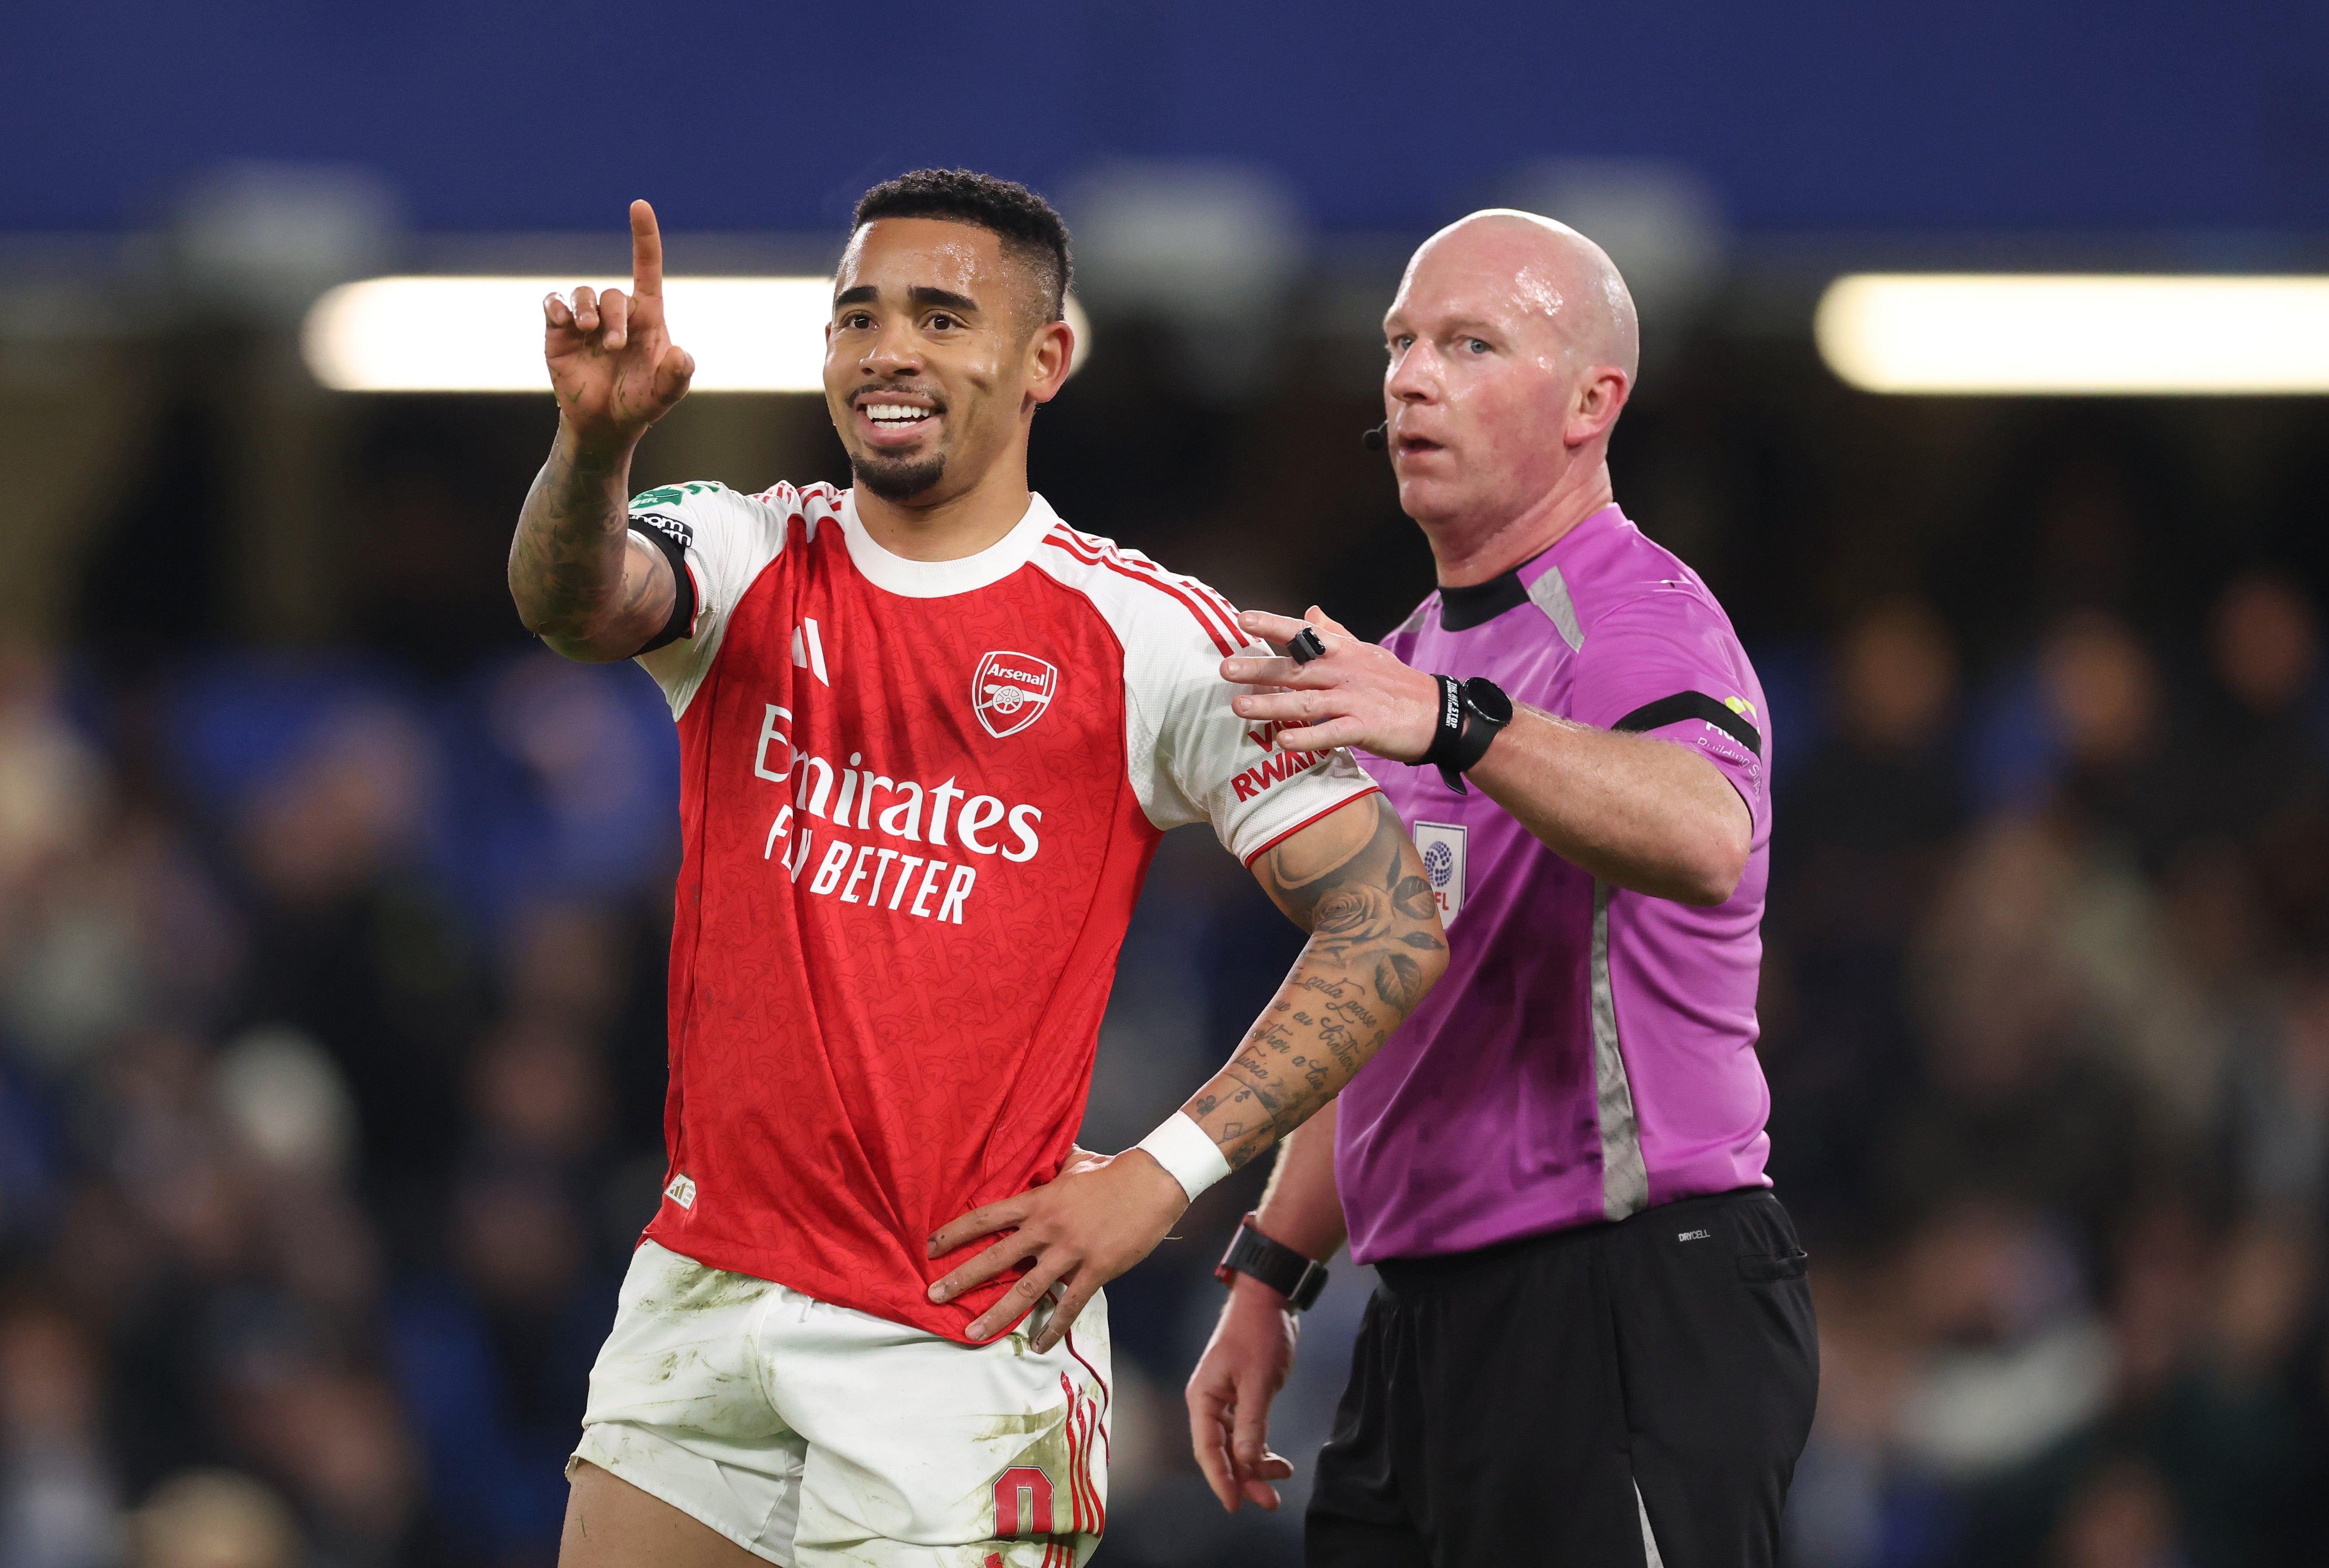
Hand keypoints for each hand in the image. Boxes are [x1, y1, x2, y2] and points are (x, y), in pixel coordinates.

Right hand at [543, 200, 696, 454]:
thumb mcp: (665, 395)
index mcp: (647, 317)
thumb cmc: (640, 403)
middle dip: (614, 319)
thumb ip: (678, 377)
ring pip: (583, 295)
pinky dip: (556, 307)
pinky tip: (562, 321)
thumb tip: (682, 354)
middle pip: (613, 294)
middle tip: (615, 348)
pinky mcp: (559, 331)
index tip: (639, 205)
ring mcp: (586, 320)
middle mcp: (616, 312)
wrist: (605, 423)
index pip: (646, 268)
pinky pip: (553, 303)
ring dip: (587, 311)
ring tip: (590, 334)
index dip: (644, 237)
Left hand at [926, 1148, 1188, 1351]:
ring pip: (1025, 1289)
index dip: (956, 1233)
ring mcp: (1070, 1252)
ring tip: (971, 1333)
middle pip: (995, 1258)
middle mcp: (1046, 1229)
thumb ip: (1052, 1168)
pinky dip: (1053, 1328)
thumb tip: (1041, 1158)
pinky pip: (1069, 1306)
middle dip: (960, 1279)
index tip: (931, 1247)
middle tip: (932, 1296)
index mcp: (1038, 1202)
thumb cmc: (1113, 1171)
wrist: (1153, 1182)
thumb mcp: (1074, 1164)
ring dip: (996, 1314)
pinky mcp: (1095, 1270)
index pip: (986, 1218)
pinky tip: (1039, 1346)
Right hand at [1187, 1278, 1300, 1510]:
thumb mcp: (1258, 1380)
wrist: (1268, 1299)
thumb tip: (1247, 1461)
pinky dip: (1262, 1449)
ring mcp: (1224, 1401)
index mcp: (1203, 1398)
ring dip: (1256, 1465)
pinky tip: (1279, 1461)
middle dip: (1244, 1478)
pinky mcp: (1241, 1398)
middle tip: (1270, 1501)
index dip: (1220, 1480)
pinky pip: (1247, 1434)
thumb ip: (1252, 1423)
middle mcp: (1208, 1403)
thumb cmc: (1258, 1334)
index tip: (1235, 1505)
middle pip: (1221, 1453)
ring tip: (1281, 1478)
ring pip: (1236, 1446)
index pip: (1207, 1449)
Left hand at [1222, 607, 1442, 762]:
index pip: (1304, 634)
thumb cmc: (1396, 684)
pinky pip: (1330, 733)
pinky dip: (1307, 737)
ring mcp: (1353, 700)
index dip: (1273, 625)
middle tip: (1226, 668)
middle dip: (1260, 668)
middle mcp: (1344, 672)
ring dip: (1271, 705)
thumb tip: (1309, 612)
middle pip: (1296, 668)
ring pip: (1306, 702)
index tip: (1242, 619)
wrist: (1437, 714)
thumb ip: (1335, 633)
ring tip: (1239, 707)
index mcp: (1344, 652)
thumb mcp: (1367, 652)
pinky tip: (1283, 742)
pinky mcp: (1364, 728)